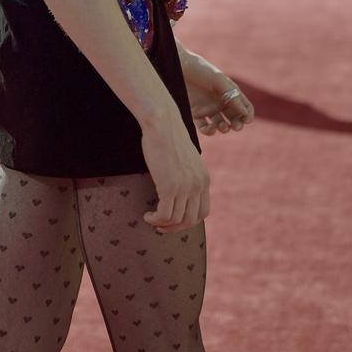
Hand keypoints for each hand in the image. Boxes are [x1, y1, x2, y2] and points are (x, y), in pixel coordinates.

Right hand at [141, 102, 210, 234]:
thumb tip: (179, 189)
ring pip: (176, 219)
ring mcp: (185, 187)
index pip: (203, 211)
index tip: (175, 220)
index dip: (189, 220)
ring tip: (151, 219)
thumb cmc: (169, 137)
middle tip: (162, 226)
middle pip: (191, 220)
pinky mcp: (170, 187)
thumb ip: (188, 174)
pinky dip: (155, 219)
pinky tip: (147, 215)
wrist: (162, 123)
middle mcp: (198, 185)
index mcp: (204, 179)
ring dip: (163, 224)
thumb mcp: (186, 159)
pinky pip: (164, 215)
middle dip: (176, 227)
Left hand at [186, 70, 254, 135]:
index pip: (244, 106)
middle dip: (238, 124)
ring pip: (221, 125)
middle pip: (234, 117)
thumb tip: (245, 112)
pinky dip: (209, 131)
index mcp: (229, 92)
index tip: (246, 120)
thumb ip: (232, 95)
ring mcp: (208, 108)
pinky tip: (211, 128)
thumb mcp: (218, 79)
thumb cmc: (200, 70)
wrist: (178, 67)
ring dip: (225, 128)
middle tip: (236, 126)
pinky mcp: (196, 113)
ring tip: (223, 126)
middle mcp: (220, 101)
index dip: (248, 114)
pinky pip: (205, 127)